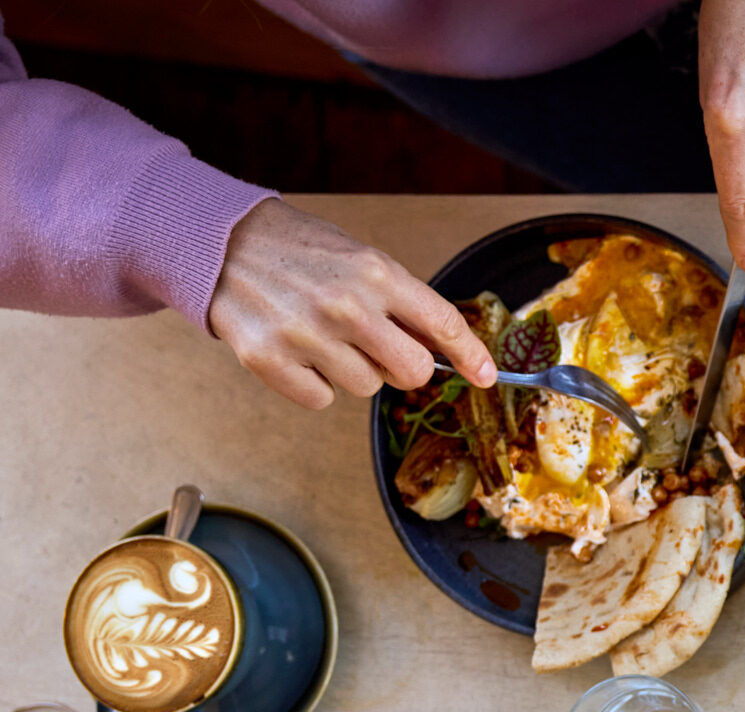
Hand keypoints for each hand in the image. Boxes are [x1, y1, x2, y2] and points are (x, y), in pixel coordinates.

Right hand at [208, 199, 495, 409]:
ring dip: (353, 370)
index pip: (442, 324)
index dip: (470, 356)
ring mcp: (307, 334)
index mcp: (376, 273)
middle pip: (412, 373)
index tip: (486, 377)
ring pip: (366, 388)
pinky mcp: (269, 359)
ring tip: (323, 335)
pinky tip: (298, 350)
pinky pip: (322, 399)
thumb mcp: (360, 259)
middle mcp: (346, 305)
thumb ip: (401, 303)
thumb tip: (442, 350)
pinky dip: (315, 383)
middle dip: (403, 368)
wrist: (220, 240)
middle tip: (378, 348)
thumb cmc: (300, 251)